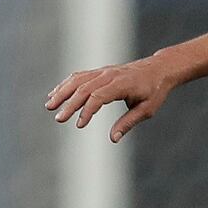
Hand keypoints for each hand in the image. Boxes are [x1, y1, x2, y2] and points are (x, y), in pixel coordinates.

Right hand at [45, 55, 178, 142]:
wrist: (158, 69)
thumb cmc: (154, 90)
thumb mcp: (146, 109)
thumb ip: (128, 123)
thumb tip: (113, 138)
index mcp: (122, 84)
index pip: (98, 96)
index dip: (87, 111)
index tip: (79, 125)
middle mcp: (110, 75)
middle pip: (84, 88)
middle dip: (69, 104)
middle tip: (58, 118)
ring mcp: (104, 71)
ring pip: (78, 80)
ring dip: (62, 92)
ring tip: (49, 105)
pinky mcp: (100, 72)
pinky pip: (80, 76)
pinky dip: (66, 85)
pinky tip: (56, 93)